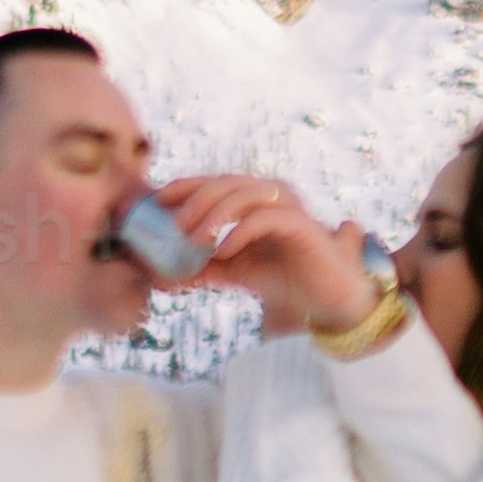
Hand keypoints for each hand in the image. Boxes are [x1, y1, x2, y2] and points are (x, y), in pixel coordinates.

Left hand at [157, 170, 380, 339]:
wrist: (327, 300)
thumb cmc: (284, 280)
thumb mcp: (234, 273)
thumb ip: (201, 269)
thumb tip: (159, 277)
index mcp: (254, 200)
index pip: (213, 181)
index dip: (183, 186)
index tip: (155, 202)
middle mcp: (271, 195)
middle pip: (225, 182)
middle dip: (194, 199)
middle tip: (172, 226)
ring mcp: (288, 207)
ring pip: (245, 192)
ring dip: (215, 212)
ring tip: (194, 238)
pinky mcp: (302, 225)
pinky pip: (266, 218)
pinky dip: (240, 231)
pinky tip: (222, 252)